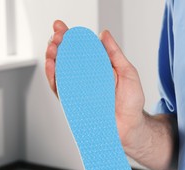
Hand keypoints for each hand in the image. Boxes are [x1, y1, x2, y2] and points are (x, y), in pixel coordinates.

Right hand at [45, 20, 145, 147]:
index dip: (69, 38)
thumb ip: (115, 54)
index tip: (62, 27)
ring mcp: (79, 91)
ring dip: (53, 59)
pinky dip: (54, 78)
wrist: (131, 126)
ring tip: (52, 48)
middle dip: (58, 45)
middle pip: (66, 59)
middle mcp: (86, 78)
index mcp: (97, 68)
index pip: (80, 50)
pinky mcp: (74, 104)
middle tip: (56, 36)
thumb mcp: (128, 72)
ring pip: (60, 73)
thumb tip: (104, 34)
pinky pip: (60, 90)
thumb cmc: (131, 102)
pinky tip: (52, 66)